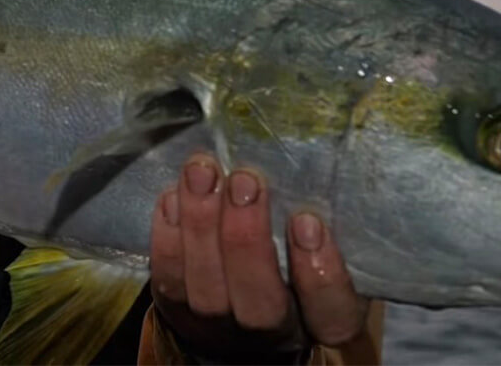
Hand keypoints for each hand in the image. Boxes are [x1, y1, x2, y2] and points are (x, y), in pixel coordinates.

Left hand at [149, 153, 368, 361]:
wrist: (234, 304)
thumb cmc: (291, 259)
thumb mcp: (322, 249)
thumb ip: (322, 224)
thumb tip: (306, 167)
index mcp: (320, 321)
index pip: (332, 316)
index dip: (321, 275)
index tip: (307, 222)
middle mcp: (270, 332)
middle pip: (261, 306)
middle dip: (248, 238)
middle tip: (245, 181)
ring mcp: (218, 326)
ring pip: (207, 290)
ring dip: (201, 225)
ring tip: (202, 172)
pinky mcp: (175, 310)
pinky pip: (168, 279)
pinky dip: (168, 234)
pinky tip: (174, 194)